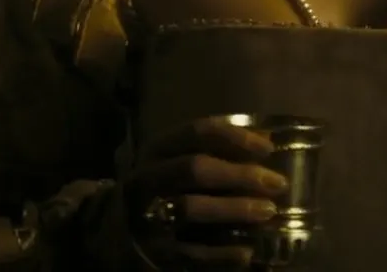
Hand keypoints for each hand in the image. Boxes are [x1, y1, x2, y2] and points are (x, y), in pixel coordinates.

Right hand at [122, 115, 288, 268]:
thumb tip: (265, 138)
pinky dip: (222, 253)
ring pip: (191, 207)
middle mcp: (148, 178)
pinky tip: (247, 252)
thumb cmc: (157, 187)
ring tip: (267, 212)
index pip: (196, 132)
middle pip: (194, 168)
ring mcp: (147, 214)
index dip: (235, 137)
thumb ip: (211, 150)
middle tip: (276, 183)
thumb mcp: (173, 160)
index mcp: (156, 150)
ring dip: (234, 209)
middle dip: (239, 174)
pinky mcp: (153, 250)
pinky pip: (191, 252)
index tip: (268, 147)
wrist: (110, 228)